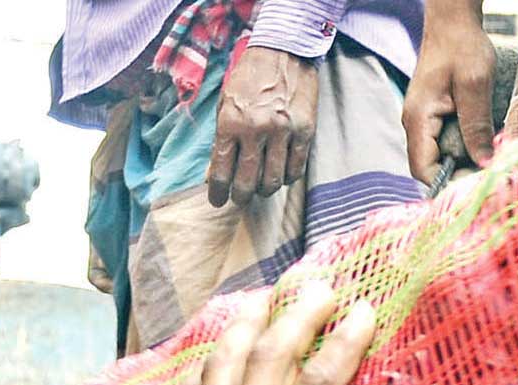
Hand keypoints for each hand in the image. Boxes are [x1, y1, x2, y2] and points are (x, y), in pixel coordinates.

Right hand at [88, 280, 374, 384]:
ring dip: (302, 315)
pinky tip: (365, 316)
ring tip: (323, 288)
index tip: (228, 339)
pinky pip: (321, 380)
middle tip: (278, 293)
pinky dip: (345, 342)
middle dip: (255, 320)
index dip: (210, 361)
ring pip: (274, 354)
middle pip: (231, 358)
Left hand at [211, 46, 321, 204]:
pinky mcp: (305, 131)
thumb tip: (212, 175)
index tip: (218, 201)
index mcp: (231, 123)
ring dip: (264, 189)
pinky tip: (280, 173)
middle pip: (248, 183)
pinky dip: (287, 177)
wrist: (283, 50)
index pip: (221, 172)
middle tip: (240, 198)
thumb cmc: (249, 78)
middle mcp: (256, 130)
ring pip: (273, 181)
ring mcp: (283, 131)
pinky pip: (296, 169)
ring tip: (260, 186)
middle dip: (241, 197)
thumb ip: (220, 140)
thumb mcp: (225, 104)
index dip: (218, 193)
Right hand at [403, 0, 499, 185]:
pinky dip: (465, 149)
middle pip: (431, 168)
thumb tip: (483, 163)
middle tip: (489, 178)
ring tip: (491, 164)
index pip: (423, 170)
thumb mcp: (475, 85)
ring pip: (440, 157)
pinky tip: (485, 147)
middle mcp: (415, 125)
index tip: (475, 188)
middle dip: (459, 177)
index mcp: (417, 119)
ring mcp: (424, 122)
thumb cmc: (461, 46)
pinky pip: (446, 143)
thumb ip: (477, 125)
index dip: (447, 185)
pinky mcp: (435, 117)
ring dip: (464, 163)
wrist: (453, 22)